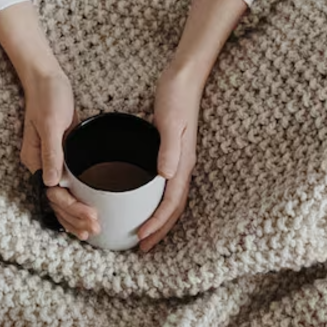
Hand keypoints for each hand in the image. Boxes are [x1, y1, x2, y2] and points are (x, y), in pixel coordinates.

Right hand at [0, 1, 99, 240]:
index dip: (72, 210)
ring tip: (93, 230)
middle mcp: (41, 166)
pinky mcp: (63, 157)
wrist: (46, 78)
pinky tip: (90, 212)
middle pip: (56, 203)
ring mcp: (51, 163)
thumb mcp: (51, 123)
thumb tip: (51, 183)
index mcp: (35, 161)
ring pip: (62, 199)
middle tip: (96, 229)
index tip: (90, 217)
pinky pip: (69, 187)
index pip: (53, 196)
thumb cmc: (48, 96)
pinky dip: (77, 202)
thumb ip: (51, 153)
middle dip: (74, 219)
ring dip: (75, 217)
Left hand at [137, 69, 202, 251]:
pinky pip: (165, 187)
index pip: (171, 203)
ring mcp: (178, 161)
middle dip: (159, 230)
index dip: (157, 223)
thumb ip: (169, 147)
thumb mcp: (171, 121)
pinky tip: (143, 204)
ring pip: (171, 200)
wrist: (184, 78)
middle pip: (174, 208)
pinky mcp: (171, 154)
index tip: (141, 238)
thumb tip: (166, 176)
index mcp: (182, 163)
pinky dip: (156, 202)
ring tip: (143, 234)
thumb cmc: (175, 97)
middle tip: (142, 248)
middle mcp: (182, 166)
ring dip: (159, 220)